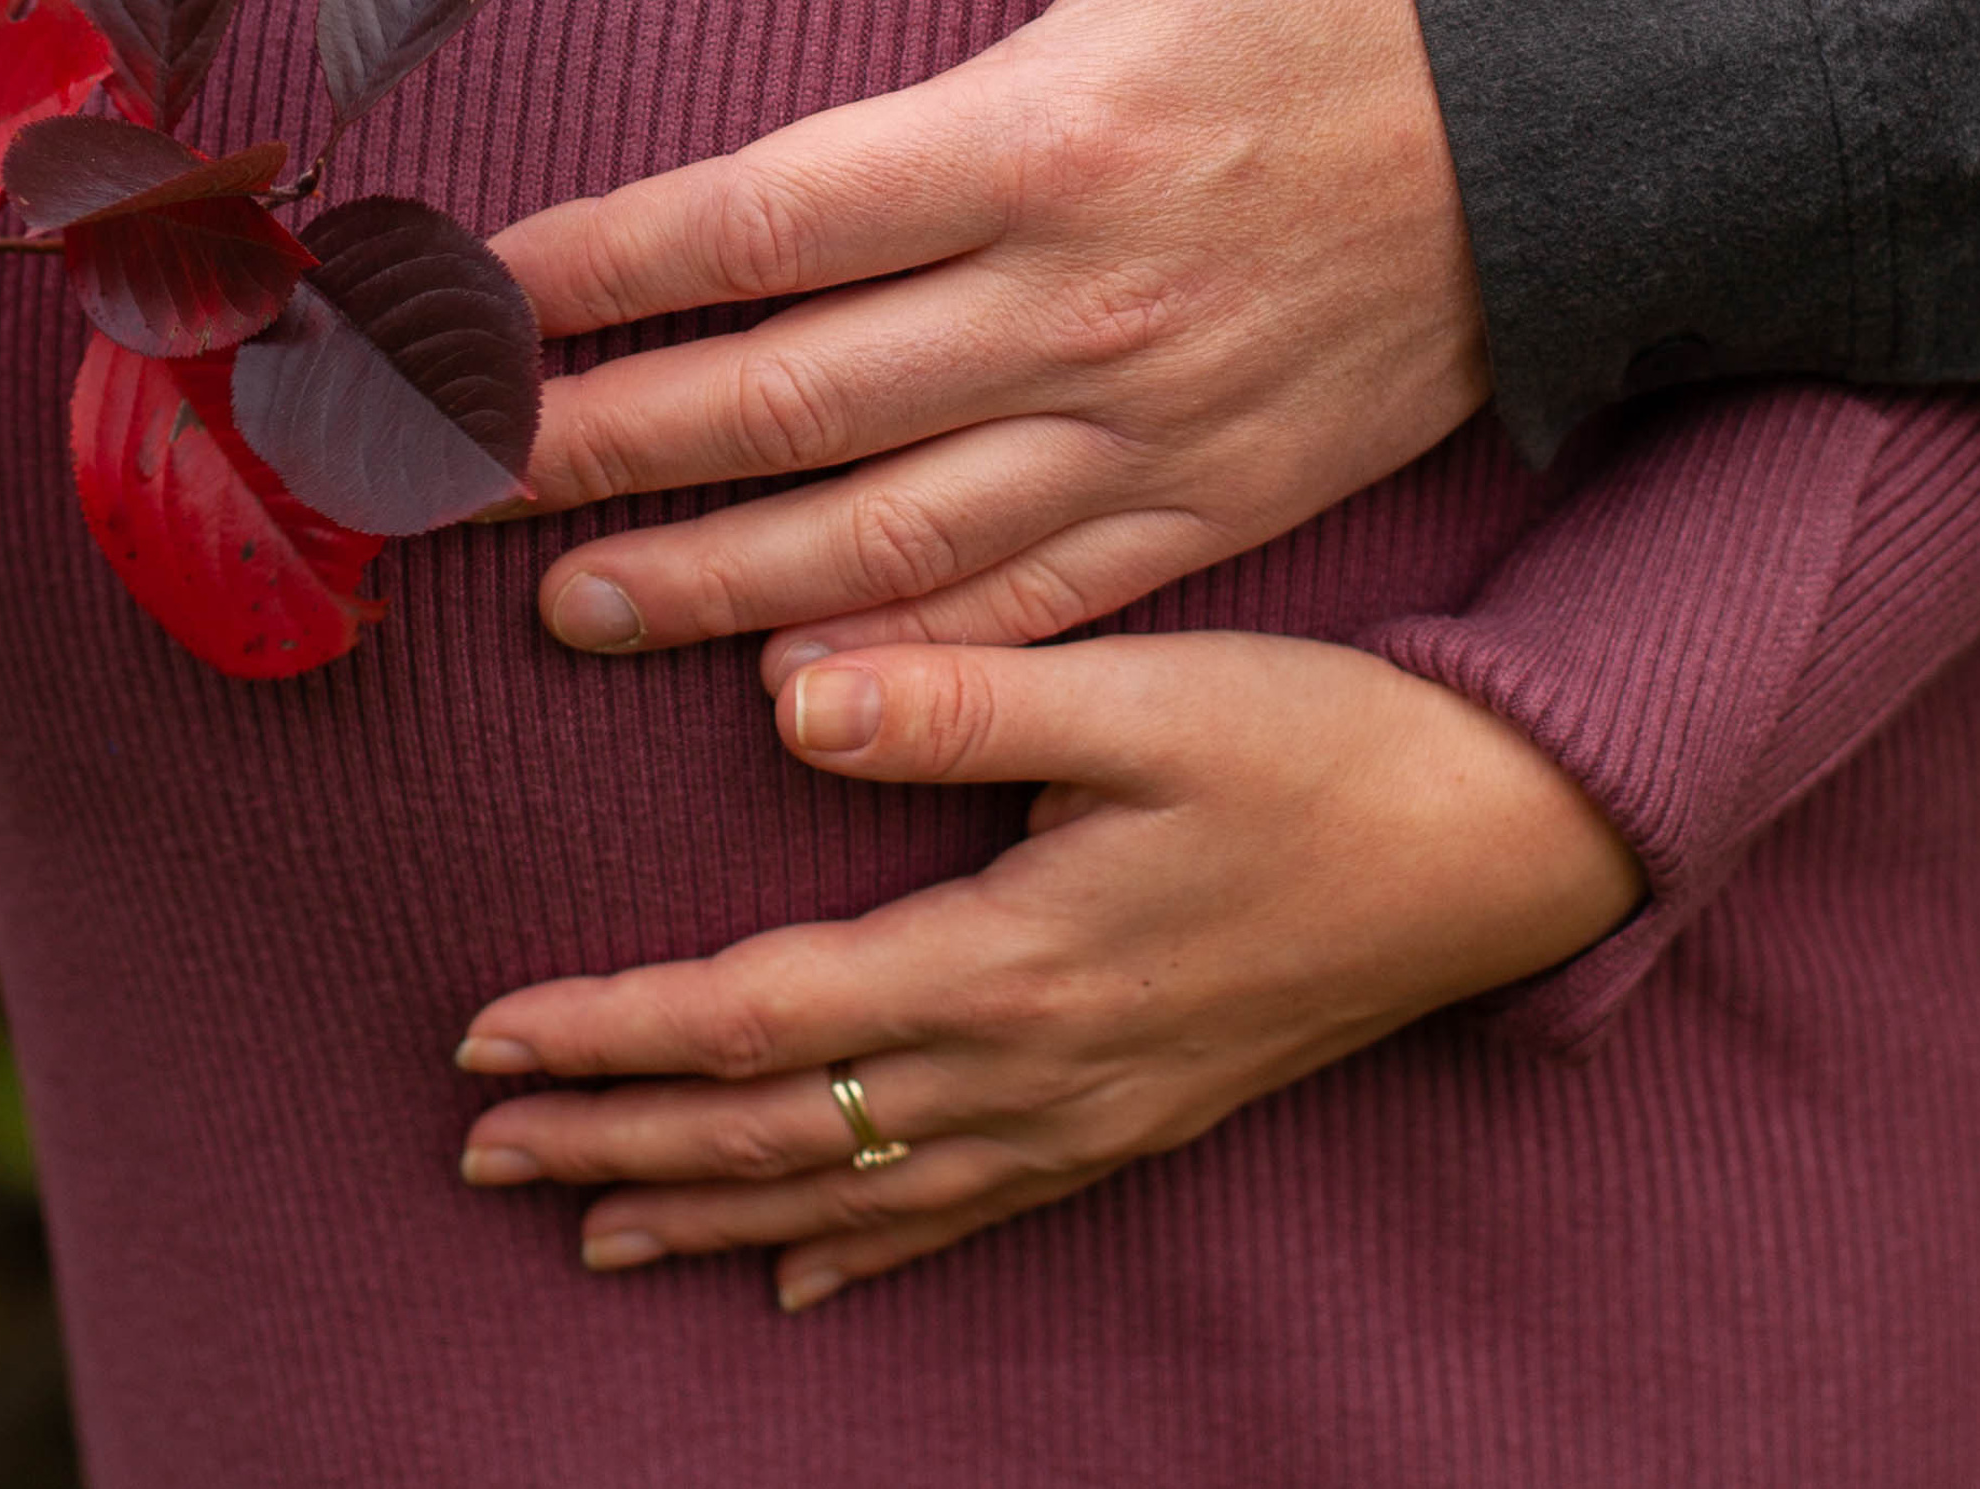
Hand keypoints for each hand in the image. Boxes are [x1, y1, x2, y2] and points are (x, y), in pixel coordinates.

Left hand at [454, 632, 1641, 1307]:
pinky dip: (860, 1251)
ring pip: (852, 1193)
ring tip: (595, 1223)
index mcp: (1006, 964)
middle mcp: (1026, 1070)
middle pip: (777, 1131)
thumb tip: (789, 698)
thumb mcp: (1144, 697)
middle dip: (619, 1139)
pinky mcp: (1129, 1118)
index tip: (487, 1040)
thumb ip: (957, 701)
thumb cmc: (1320, 751)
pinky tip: (800, 1282)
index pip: (757, 1022)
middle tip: (482, 1153)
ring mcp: (1081, 1115)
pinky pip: (962, 1214)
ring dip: (710, 1206)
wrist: (1497, 850)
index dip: (613, 1036)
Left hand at [492, 0, 1489, 661]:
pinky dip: (907, 656)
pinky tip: (794, 686)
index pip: (756, 221)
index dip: (590, 269)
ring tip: (565, 603)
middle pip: (784, 400)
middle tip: (441, 481)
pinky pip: (1038, 606)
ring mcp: (1154, 424)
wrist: (1617, 95)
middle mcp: (1084, 300)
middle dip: (593, 444)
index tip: (465, 303)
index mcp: (1048, 127)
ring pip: (886, 538)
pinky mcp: (1222, 500)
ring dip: (708, 581)